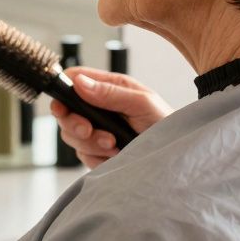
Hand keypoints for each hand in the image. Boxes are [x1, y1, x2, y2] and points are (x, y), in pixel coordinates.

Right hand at [51, 67, 170, 168]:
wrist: (177, 155)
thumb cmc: (167, 124)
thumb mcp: (142, 103)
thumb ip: (110, 93)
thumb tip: (80, 82)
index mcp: (109, 87)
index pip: (74, 81)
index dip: (62, 92)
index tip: (62, 108)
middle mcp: (100, 108)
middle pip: (66, 113)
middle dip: (75, 125)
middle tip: (89, 131)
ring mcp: (99, 130)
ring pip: (73, 137)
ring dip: (91, 144)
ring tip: (114, 145)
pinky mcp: (100, 152)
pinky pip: (84, 156)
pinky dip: (97, 159)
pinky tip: (115, 157)